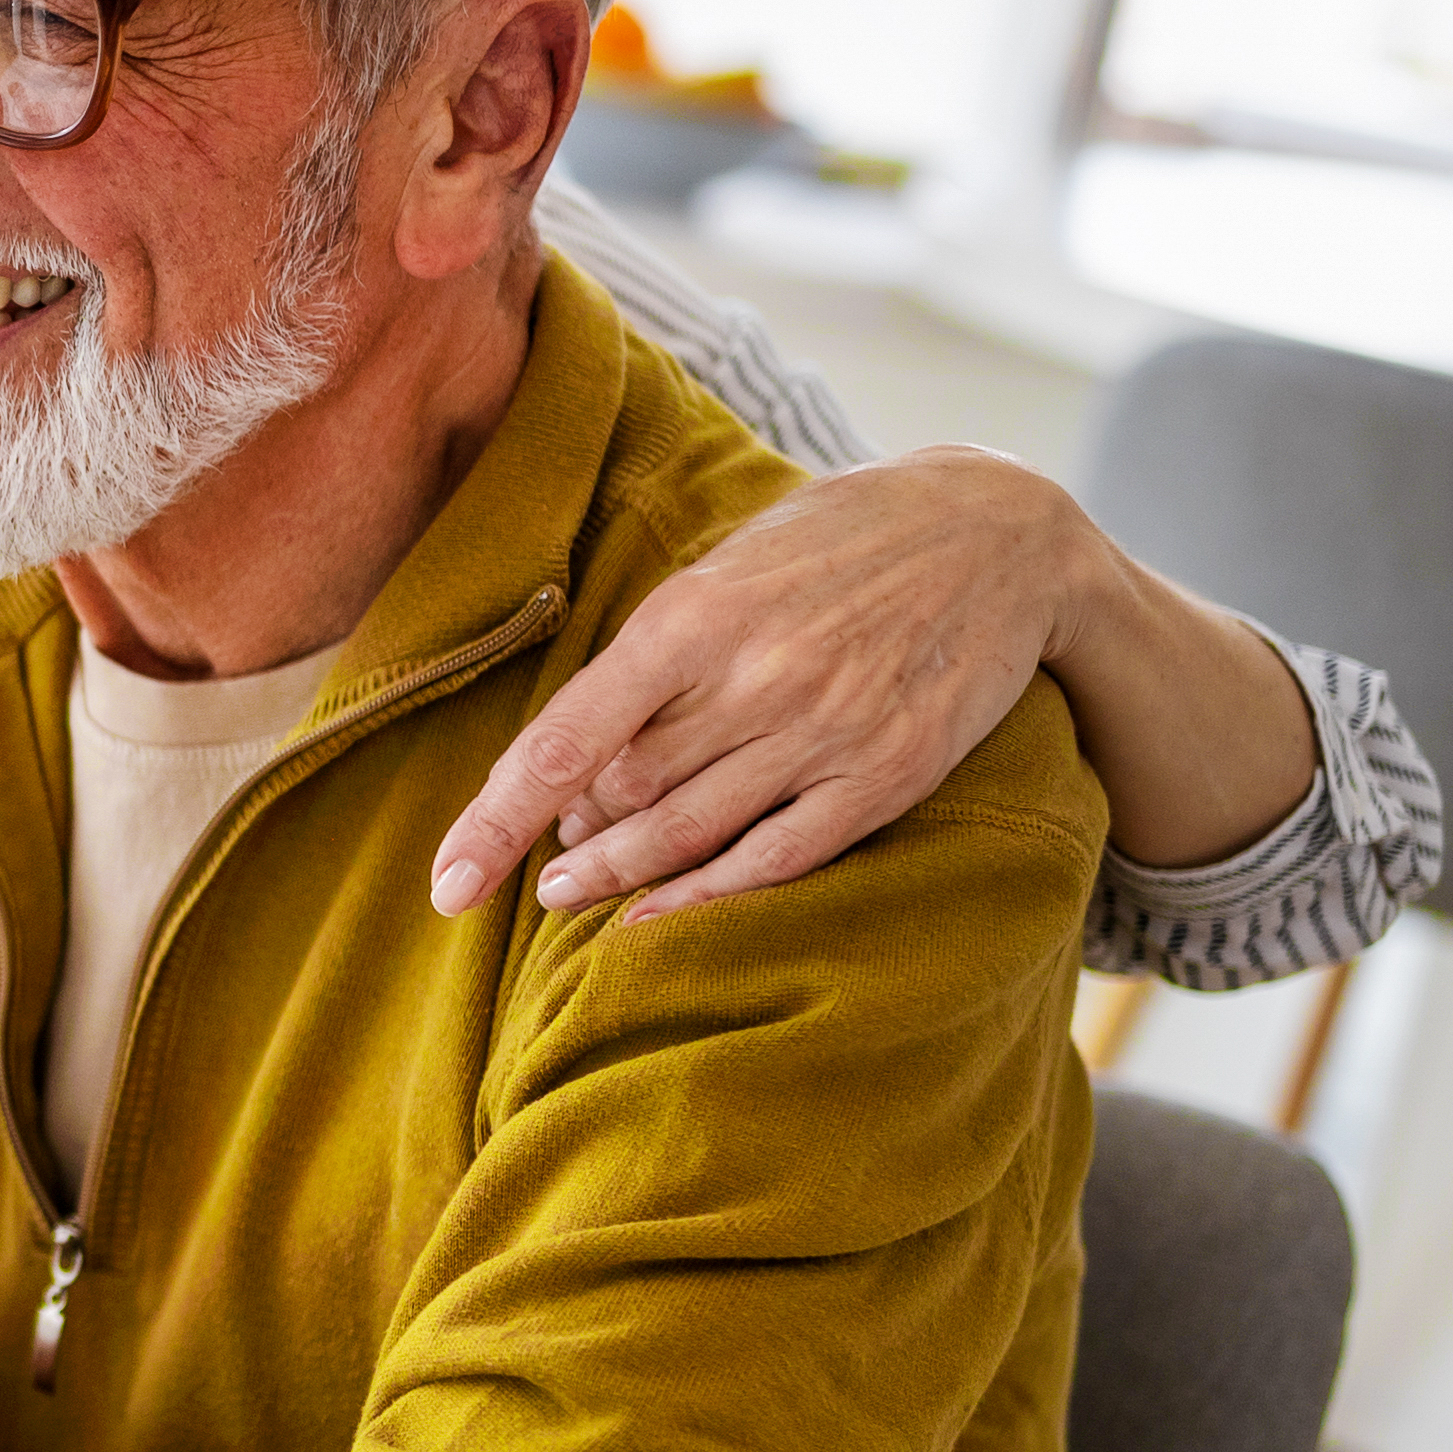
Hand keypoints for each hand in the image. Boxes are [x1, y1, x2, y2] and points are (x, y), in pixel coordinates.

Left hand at [429, 445, 1086, 924]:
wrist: (1004, 533)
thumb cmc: (838, 542)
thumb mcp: (732, 562)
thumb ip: (657, 654)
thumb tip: (580, 758)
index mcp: (696, 614)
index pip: (565, 739)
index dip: (495, 822)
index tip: (448, 881)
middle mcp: (756, 678)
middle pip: (622, 795)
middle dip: (567, 831)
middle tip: (548, 847)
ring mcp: (826, 733)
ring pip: (688, 835)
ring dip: (615, 874)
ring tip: (568, 890)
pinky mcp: (885, 775)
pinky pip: (776, 859)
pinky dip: (705, 898)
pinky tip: (654, 918)